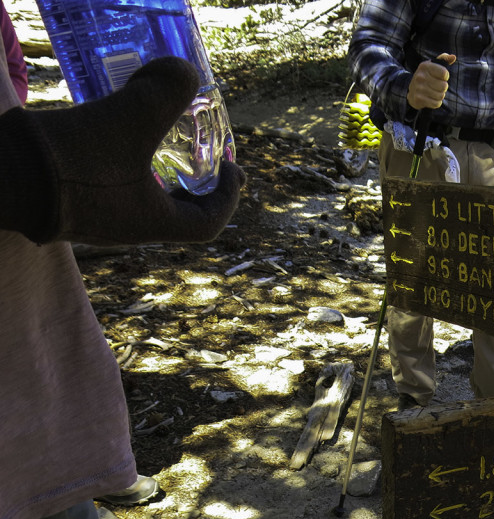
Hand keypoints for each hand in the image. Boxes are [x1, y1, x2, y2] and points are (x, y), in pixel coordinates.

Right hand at [10, 57, 242, 245]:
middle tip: (200, 151)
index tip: (232, 168)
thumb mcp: (128, 119)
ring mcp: (96, 220)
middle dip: (195, 183)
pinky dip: (124, 166)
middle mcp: (127, 230)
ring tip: (158, 137)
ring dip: (158, 172)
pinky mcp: (70, 204)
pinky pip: (111, 190)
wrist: (0, 178)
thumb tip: (186, 74)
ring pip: (143, 200)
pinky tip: (114, 135)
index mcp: (151, 224)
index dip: (228, 197)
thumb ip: (165, 93)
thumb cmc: (71, 160)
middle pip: (178, 213)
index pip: (207, 224)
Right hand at [406, 53, 455, 110]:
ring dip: (440, 95)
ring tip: (434, 92)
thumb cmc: (426, 76)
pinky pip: (436, 103)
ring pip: (441, 95)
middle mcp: (420, 76)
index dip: (445, 77)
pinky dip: (436, 103)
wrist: (412, 91)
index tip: (441, 77)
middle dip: (443, 87)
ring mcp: (419, 88)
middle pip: (444, 86)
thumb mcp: (433, 65)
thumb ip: (444, 59)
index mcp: (425, 66)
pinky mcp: (418, 99)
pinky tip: (431, 99)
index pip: (445, 73)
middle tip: (437, 86)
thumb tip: (453, 57)